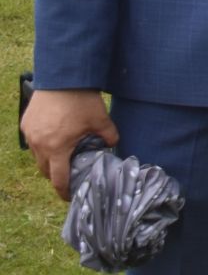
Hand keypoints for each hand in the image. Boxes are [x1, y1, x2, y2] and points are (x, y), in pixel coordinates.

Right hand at [21, 87, 117, 201]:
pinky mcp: (26, 124)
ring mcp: (30, 134)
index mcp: (57, 148)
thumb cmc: (82, 100)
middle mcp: (39, 145)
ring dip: (48, 160)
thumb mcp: (101, 119)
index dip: (64, 191)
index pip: (58, 179)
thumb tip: (114, 145)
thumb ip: (109, 136)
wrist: (63, 77)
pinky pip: (33, 142)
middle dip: (56, 176)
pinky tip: (55, 139)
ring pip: (37, 156)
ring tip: (62, 157)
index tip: (69, 197)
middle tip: (68, 176)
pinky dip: (42, 145)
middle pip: (45, 170)